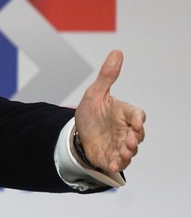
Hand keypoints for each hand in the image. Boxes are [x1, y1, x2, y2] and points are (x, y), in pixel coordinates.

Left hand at [73, 50, 145, 173]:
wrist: (78, 133)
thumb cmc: (92, 112)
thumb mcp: (95, 93)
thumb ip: (107, 76)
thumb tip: (117, 52)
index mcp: (125, 114)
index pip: (137, 115)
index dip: (138, 120)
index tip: (137, 123)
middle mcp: (126, 130)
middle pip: (137, 135)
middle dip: (135, 139)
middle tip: (131, 141)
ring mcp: (120, 145)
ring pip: (130, 151)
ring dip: (129, 153)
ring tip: (124, 153)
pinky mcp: (111, 157)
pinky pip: (118, 162)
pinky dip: (117, 164)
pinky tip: (113, 165)